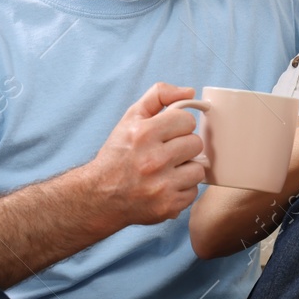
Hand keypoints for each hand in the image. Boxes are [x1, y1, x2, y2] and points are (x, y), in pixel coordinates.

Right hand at [87, 82, 207, 226]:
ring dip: (185, 169)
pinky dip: (182, 190)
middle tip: (166, 153)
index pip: (187, 120)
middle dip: (183, 147)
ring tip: (166, 171)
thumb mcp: (131, 118)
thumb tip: (190, 92)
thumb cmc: (118, 154)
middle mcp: (153, 160)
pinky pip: (193, 192)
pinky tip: (165, 187)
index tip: (166, 134)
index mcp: (144, 134)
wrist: (100, 196)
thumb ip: (158, 96)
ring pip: (198, 169)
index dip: (178, 126)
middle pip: (195, 144)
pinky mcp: (168, 206)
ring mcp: (162, 186)